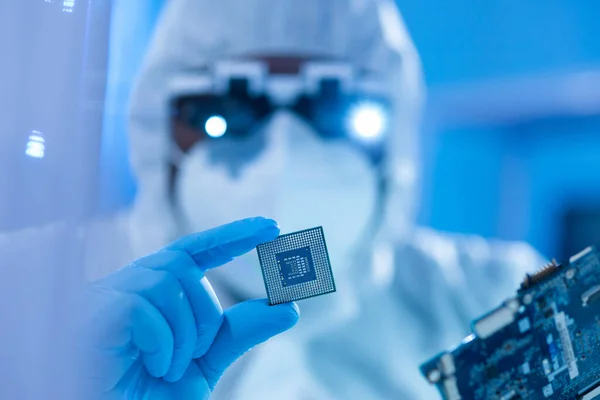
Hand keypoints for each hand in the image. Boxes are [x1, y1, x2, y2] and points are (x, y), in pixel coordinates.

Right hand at [81, 217, 298, 398]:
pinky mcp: (90, 314)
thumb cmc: (151, 395)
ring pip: (165, 281)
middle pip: (183, 264)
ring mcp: (105, 297)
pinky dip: (162, 341)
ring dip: (185, 332)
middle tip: (197, 354)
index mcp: (155, 291)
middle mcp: (128, 285)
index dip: (232, 234)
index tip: (271, 227)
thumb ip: (240, 332)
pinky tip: (156, 366)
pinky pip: (141, 305)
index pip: (195, 249)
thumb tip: (288, 307)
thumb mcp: (206, 362)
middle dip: (206, 312)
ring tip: (171, 368)